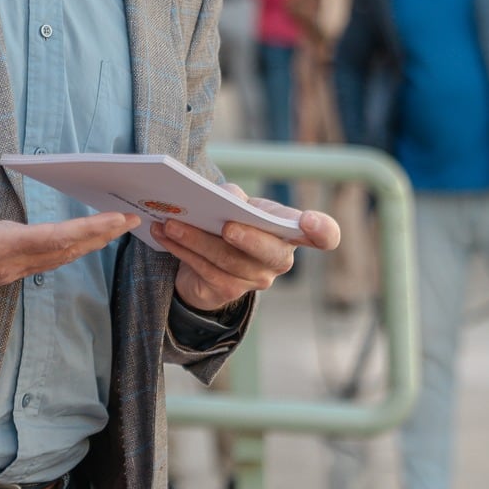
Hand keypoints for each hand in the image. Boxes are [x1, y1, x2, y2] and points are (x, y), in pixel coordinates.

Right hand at [0, 114, 138, 299]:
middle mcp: (7, 265)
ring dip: (84, 245)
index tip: (119, 221)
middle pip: (65, 253)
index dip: (92, 230)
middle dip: (99, 237)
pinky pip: (42, 261)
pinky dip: (64, 249)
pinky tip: (74, 239)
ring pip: (55, 260)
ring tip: (111, 229)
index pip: (57, 239)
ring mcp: (3, 272)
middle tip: (130, 222)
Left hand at [158, 185, 338, 312]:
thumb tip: (226, 197)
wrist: (209, 257)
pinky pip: (203, 270)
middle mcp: (279, 259)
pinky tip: (164, 233)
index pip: (325, 236)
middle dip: (248, 239)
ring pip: (227, 261)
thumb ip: (233, 196)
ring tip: (172, 222)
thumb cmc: (231, 220)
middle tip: (227, 226)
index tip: (309, 221)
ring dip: (196, 239)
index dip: (323, 230)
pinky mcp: (228, 292)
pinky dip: (181, 248)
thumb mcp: (235, 203)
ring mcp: (255, 280)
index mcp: (290, 231)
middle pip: (270, 254)